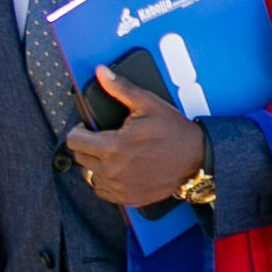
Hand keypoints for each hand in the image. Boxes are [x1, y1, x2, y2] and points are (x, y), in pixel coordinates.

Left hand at [67, 67, 208, 209]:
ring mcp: (119, 187)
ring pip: (89, 176)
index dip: (79, 130)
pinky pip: (102, 191)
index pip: (74, 141)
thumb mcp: (147, 104)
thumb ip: (120, 89)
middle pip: (80, 159)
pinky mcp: (128, 198)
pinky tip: (118, 170)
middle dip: (87, 146)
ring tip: (111, 154)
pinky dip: (106, 182)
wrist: (197, 158)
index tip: (87, 128)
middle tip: (102, 139)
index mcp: (112, 146)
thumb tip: (101, 73)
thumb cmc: (174, 131)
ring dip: (95, 165)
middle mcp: (112, 170)